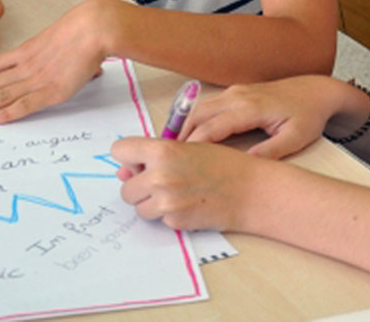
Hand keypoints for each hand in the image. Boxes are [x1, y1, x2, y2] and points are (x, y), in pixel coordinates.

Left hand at [0, 0, 123, 122]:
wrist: (92, 29)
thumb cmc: (84, 30)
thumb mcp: (62, 37)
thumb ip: (57, 50)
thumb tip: (62, 58)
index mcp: (28, 52)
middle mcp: (26, 67)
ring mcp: (35, 80)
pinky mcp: (49, 92)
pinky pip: (21, 106)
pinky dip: (4, 114)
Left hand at [111, 137, 262, 230]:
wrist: (250, 190)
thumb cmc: (223, 164)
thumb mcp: (188, 148)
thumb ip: (154, 156)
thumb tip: (124, 172)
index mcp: (162, 150)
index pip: (119, 150)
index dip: (128, 157)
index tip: (138, 162)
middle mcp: (160, 176)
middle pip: (125, 187)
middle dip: (139, 186)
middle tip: (162, 181)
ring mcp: (166, 202)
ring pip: (138, 207)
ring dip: (151, 203)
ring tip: (177, 193)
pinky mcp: (175, 221)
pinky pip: (158, 219)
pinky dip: (169, 215)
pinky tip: (189, 204)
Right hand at [182, 75, 344, 158]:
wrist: (316, 91)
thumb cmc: (307, 115)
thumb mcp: (296, 138)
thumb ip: (271, 152)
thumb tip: (246, 165)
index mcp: (251, 107)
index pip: (213, 126)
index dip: (195, 144)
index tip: (181, 161)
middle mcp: (239, 96)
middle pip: (199, 115)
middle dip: (182, 137)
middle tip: (169, 159)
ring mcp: (236, 91)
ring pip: (200, 108)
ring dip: (185, 128)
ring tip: (174, 151)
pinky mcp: (236, 92)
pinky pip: (209, 106)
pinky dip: (195, 120)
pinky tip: (191, 138)